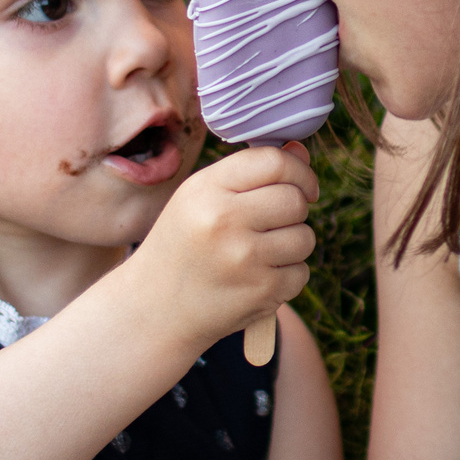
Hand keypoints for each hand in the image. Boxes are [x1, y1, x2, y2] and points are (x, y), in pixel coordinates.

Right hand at [128, 144, 317, 352]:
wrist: (154, 308)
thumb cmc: (184, 244)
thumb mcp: (200, 198)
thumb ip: (250, 172)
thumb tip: (301, 151)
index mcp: (206, 190)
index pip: (274, 162)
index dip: (299, 171)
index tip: (302, 186)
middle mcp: (224, 221)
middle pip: (295, 200)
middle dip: (294, 210)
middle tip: (271, 224)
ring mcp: (244, 259)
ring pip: (305, 237)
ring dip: (292, 244)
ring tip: (260, 253)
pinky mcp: (261, 292)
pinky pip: (301, 272)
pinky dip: (287, 276)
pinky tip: (256, 279)